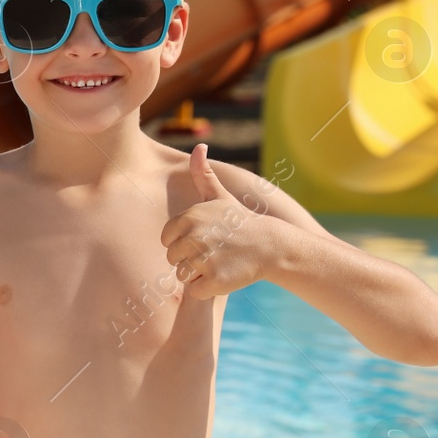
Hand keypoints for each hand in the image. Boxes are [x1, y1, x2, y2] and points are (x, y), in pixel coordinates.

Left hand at [160, 144, 286, 299]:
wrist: (271, 246)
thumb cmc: (240, 221)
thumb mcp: (220, 196)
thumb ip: (203, 174)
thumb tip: (199, 146)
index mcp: (188, 218)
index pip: (166, 241)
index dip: (182, 243)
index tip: (203, 239)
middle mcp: (193, 238)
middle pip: (172, 260)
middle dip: (190, 260)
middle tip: (214, 252)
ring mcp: (204, 260)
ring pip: (182, 276)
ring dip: (198, 274)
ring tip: (220, 261)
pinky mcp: (214, 281)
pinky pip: (195, 291)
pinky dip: (207, 288)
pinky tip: (224, 275)